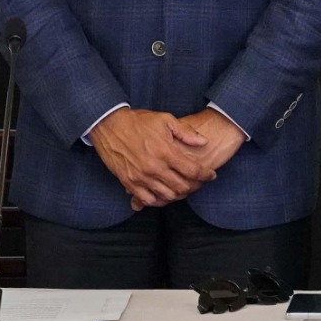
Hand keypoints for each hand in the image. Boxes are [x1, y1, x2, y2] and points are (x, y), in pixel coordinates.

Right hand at [125, 108, 245, 210]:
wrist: (109, 125)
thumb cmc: (138, 121)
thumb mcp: (165, 120)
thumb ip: (186, 133)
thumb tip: (204, 142)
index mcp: (165, 151)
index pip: (193, 170)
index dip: (206, 175)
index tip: (211, 175)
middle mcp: (154, 167)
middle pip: (182, 187)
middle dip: (195, 187)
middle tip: (199, 183)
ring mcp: (141, 177)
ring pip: (167, 196)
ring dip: (178, 195)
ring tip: (183, 188)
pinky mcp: (129, 183)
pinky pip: (148, 200)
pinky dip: (159, 200)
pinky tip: (164, 194)